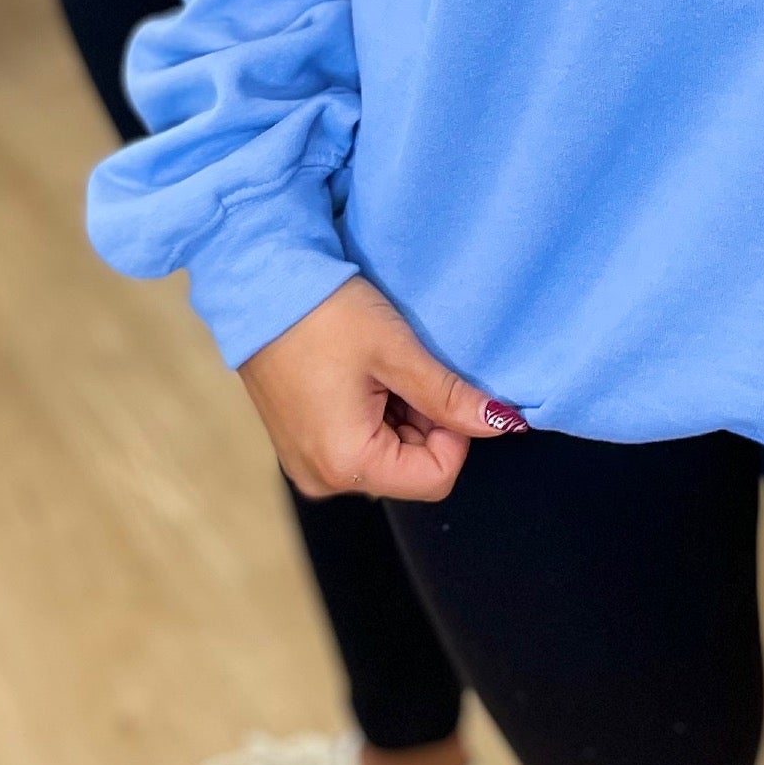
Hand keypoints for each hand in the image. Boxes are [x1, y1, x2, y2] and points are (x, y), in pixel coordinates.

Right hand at [239, 276, 526, 502]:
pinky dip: (374, 413)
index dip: (453, 432)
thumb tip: (504, 425)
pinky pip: (358, 444)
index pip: (437, 478)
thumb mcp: (397, 352)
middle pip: (410, 469)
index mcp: (346, 464)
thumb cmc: (325, 314)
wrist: (259, 285)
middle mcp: (323, 478)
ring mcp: (307, 464)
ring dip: (400, 415)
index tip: (436, 385)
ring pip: (388, 455)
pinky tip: (359, 373)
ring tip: (377, 367)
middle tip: (403, 368)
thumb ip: (450, 397)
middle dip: (424, 422)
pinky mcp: (300, 444)